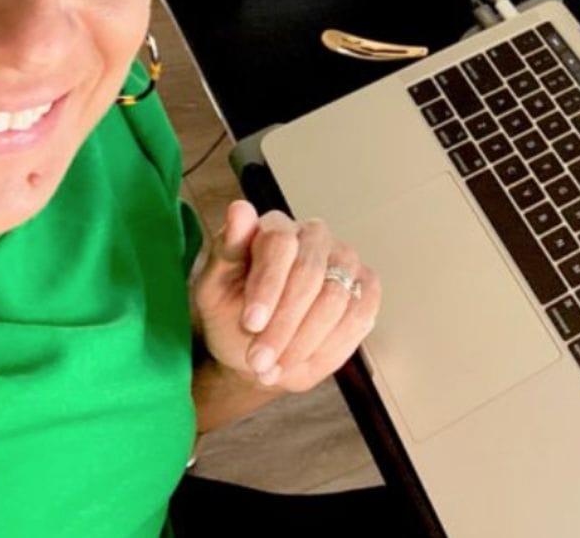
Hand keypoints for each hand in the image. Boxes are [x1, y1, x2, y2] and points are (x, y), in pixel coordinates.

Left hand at [191, 200, 380, 392]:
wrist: (255, 348)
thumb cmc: (231, 312)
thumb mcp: (214, 286)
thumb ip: (227, 249)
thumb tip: (239, 208)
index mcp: (275, 226)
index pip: (280, 243)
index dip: (267, 285)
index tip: (251, 323)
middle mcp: (314, 235)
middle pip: (310, 274)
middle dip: (283, 324)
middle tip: (258, 361)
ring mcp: (344, 260)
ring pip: (337, 299)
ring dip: (303, 342)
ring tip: (273, 370)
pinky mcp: (365, 288)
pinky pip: (359, 317)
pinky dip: (329, 349)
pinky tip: (301, 365)